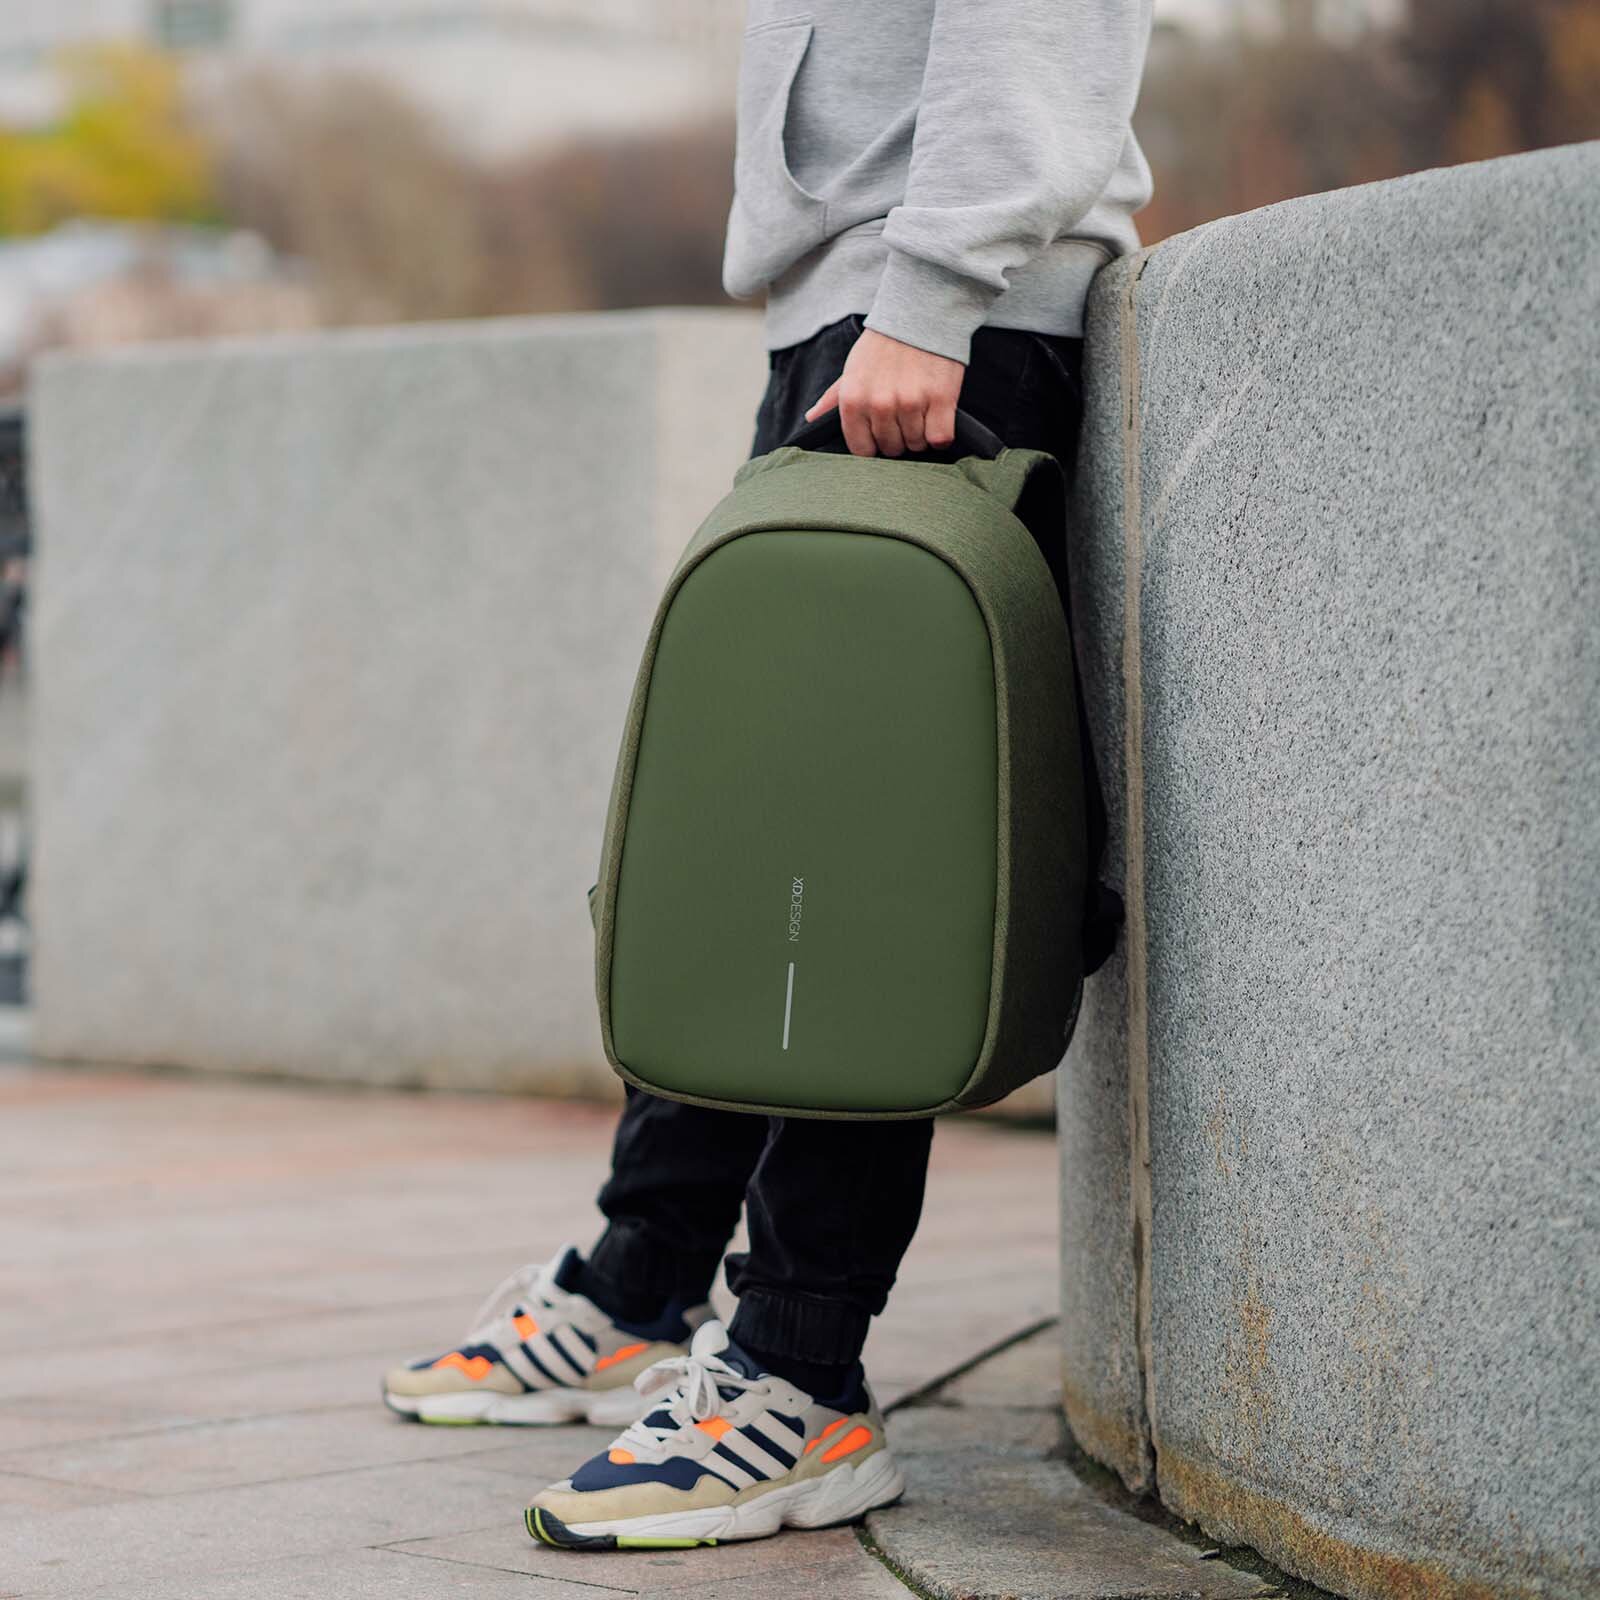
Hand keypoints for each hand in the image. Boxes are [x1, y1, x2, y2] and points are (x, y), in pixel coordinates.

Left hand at [805, 329, 964, 457]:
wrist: (920, 313)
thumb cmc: (884, 344)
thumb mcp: (851, 368)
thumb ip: (832, 398)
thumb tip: (812, 418)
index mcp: (853, 400)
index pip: (862, 450)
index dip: (874, 445)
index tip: (882, 433)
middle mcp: (879, 404)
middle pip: (892, 448)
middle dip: (899, 437)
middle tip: (904, 415)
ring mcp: (910, 403)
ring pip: (917, 444)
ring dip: (921, 433)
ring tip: (921, 409)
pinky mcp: (940, 400)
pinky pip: (940, 439)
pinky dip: (941, 433)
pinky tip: (938, 416)